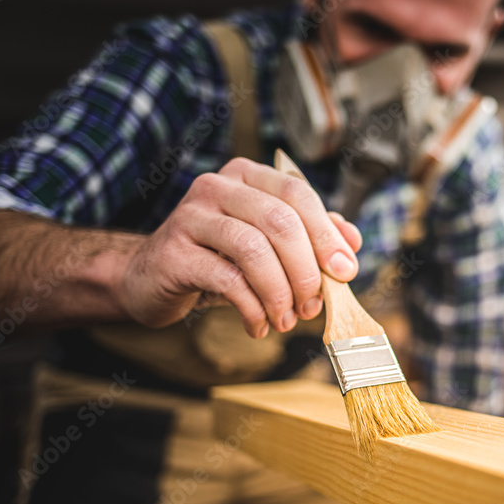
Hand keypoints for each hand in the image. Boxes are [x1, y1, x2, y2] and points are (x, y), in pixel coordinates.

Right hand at [115, 157, 361, 336]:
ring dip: (280, 294)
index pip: (298, 195)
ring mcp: (191, 216)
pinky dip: (252, 309)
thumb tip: (352, 242)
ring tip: (286, 319)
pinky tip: (258, 326)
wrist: (150, 278)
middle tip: (313, 305)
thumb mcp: (267, 244)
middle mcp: (217, 186)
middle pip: (280, 222)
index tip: (346, 272)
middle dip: (306, 270)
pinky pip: (228, 280)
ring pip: (255, 251)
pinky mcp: (175, 253)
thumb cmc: (218, 260)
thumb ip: (309, 237)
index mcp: (247, 177)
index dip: (327, 235)